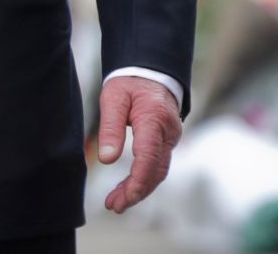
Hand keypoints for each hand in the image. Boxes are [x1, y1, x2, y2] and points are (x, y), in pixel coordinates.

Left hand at [96, 76, 181, 213]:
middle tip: (113, 206)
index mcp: (154, 118)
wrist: (151, 72)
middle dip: (136, 192)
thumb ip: (110, 127)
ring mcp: (170, 138)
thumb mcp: (113, 98)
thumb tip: (107, 160)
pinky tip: (127, 188)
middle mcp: (168, 132)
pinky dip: (143, 180)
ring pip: (158, 171)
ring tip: (115, 203)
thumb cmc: (130, 83)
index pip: (149, 157)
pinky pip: (158, 165)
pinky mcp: (167, 142)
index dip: (138, 181)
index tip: (124, 198)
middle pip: (156, 170)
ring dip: (139, 189)